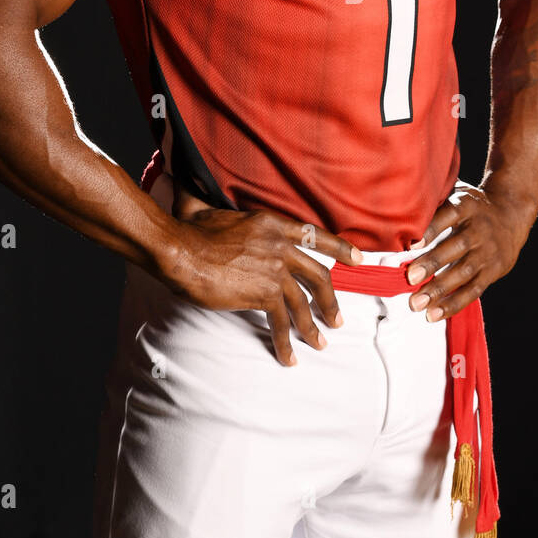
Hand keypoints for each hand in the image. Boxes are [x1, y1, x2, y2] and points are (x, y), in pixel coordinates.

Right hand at [161, 180, 362, 366]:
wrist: (180, 250)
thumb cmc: (187, 230)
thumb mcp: (202, 207)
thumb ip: (203, 197)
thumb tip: (184, 181)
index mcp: (271, 223)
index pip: (315, 235)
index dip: (340, 248)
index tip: (357, 259)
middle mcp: (280, 245)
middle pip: (318, 275)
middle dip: (330, 300)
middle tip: (336, 319)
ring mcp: (275, 270)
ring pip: (304, 303)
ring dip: (313, 327)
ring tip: (319, 343)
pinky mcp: (264, 293)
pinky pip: (281, 321)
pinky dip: (285, 342)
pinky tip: (287, 356)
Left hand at [405, 179, 536, 320]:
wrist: (511, 213)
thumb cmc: (472, 206)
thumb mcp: (457, 195)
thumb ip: (434, 205)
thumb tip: (398, 218)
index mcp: (466, 205)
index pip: (449, 215)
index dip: (431, 229)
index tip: (412, 244)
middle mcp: (479, 229)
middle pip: (457, 246)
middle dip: (433, 263)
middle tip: (410, 278)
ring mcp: (488, 252)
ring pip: (464, 272)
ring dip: (440, 289)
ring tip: (417, 303)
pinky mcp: (493, 271)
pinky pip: (473, 290)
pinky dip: (454, 303)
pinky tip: (434, 314)